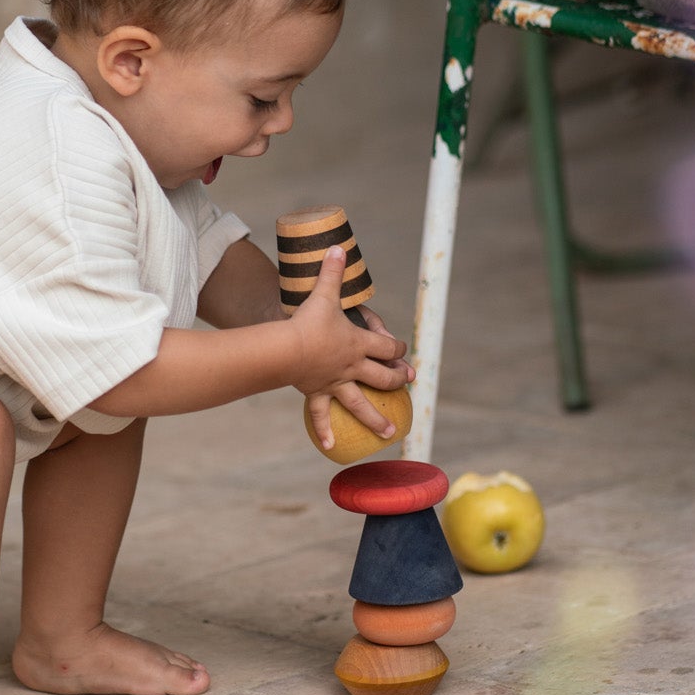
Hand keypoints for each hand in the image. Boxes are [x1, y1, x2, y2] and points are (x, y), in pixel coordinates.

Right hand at [290, 248, 413, 445]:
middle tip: (407, 383)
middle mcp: (352, 366)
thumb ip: (331, 273)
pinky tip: (331, 446)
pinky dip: (324, 430)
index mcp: (358, 343)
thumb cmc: (307, 322)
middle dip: (396, 379)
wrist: (287, 349)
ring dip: (376, 417)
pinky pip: (321, 414)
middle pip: (382, 376)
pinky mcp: (317, 392)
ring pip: (361, 403)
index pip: (385, 344)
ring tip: (390, 432)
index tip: (402, 348)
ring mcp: (336, 383)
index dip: (396, 345)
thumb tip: (337, 248)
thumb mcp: (322, 295)